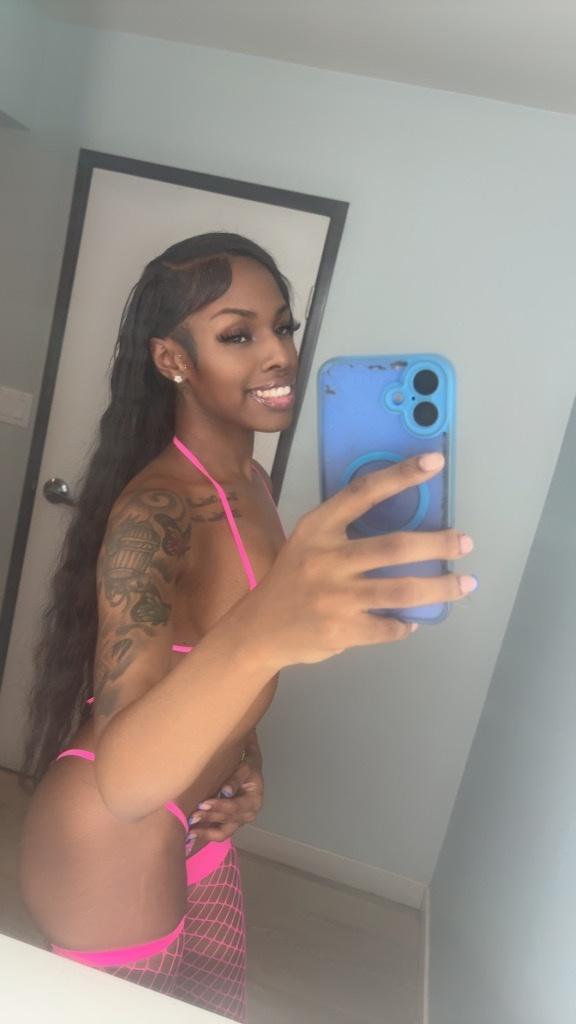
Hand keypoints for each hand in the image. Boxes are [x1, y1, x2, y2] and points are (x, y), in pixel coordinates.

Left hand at [188, 760, 263, 842]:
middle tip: (193, 816)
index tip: (203, 804)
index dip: (219, 806)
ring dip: (206, 832)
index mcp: (254, 802)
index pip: (235, 806)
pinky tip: (193, 834)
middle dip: (209, 818)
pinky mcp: (231, 824)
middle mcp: (248, 815)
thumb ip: (236, 779)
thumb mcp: (245, 769)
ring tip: (190, 831)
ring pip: (223, 832)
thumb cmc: (247, 769)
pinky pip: (219, 833)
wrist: (249, 773)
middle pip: (227, 820)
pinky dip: (206, 834)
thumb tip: (226, 791)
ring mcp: (239, 822)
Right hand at [226, 452, 476, 670]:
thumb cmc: (292, 580)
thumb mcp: (308, 543)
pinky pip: (388, 626)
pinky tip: (412, 619)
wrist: (258, 630)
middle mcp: (325, 559)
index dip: (400, 475)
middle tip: (464, 542)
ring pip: (401, 591)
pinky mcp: (341, 630)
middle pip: (394, 547)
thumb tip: (405, 533)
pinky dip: (405, 623)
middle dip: (438, 544)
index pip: (363, 493)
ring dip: (439, 588)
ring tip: (464, 583)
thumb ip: (345, 533)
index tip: (434, 462)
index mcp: (317, 528)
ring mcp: (334, 597)